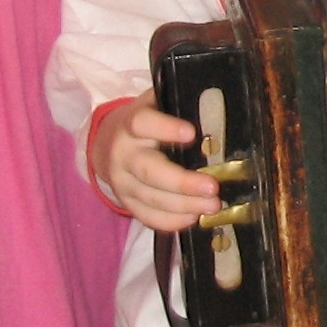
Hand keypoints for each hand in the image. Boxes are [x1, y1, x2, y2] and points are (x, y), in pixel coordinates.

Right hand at [95, 97, 219, 230]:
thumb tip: (217, 109)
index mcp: (131, 123)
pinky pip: (147, 216)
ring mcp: (122, 182)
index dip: (166, 128)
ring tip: (213, 205)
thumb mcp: (158, 105)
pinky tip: (194, 218)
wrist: (110, 143)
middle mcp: (123, 154)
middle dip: (182, 182)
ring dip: (184, 205)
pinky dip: (172, 221)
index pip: (142, 123)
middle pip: (149, 171)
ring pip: (151, 197)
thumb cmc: (148, 122)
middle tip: (212, 187)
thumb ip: (180, 105)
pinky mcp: (126, 202)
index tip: (192, 134)